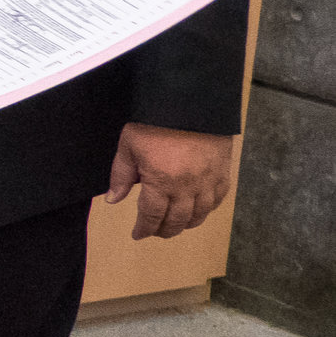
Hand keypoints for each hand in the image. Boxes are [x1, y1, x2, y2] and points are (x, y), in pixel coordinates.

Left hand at [107, 122, 235, 239]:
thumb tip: (113, 200)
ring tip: (175, 225)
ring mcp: (208, 181)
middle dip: (164, 230)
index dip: (144, 228)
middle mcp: (187, 187)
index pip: (152, 215)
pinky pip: (218, 199)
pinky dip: (207, 210)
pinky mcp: (223, 172)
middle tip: (154, 232)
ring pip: (200, 214)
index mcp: (161, 182)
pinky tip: (198, 210)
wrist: (190, 101)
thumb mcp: (128, 146)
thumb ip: (120, 175)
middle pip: (177, 220)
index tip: (138, 234)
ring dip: (186, 224)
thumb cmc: (155, 121)